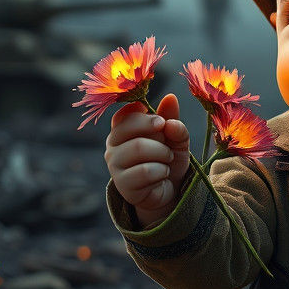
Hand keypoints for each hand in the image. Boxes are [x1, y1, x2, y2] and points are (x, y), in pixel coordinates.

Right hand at [105, 93, 190, 226]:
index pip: (125, 112)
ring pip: (138, 147)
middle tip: (168, 144)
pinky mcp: (122, 184)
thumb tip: (170, 98)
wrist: (170, 190)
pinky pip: (145, 170)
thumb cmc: (168, 159)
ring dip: (162, 153)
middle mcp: (112, 144)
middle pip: (130, 127)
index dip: (145, 116)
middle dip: (158, 134)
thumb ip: (173, 120)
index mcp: (122, 128)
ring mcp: (114, 164)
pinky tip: (162, 175)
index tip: (161, 122)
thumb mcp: (175, 138)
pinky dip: (161, 171)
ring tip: (167, 160)